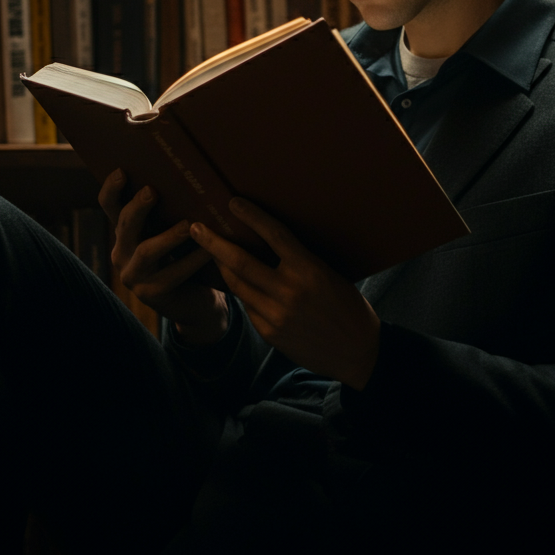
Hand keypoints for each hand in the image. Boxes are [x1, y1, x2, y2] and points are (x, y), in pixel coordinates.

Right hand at [98, 168, 227, 344]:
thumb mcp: (171, 231)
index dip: (111, 189)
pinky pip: (171, 275)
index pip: (109, 206)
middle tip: (151, 191)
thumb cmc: (185, 255)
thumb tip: (187, 175)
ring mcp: (133, 276)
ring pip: (145, 252)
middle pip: (125, 225)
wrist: (194, 300)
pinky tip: (209, 251)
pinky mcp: (151, 295)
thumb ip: (169, 211)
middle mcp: (122, 252)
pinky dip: (191, 261)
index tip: (121, 171)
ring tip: (187, 226)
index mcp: (126, 232)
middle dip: (137, 208)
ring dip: (167, 237)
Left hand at [189, 198, 380, 390]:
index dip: (252, 216)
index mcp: (309, 270)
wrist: (358, 352)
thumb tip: (269, 245)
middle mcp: (289, 292)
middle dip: (213, 243)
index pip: (275, 235)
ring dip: (221, 266)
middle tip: (196, 228)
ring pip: (238, 285)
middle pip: (240, 262)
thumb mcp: (330, 276)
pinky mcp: (270, 333)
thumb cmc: (349, 307)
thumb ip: (300, 263)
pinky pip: (248, 307)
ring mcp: (276, 315)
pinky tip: (237, 283)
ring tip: (211, 252)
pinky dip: (242, 292)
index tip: (233, 202)